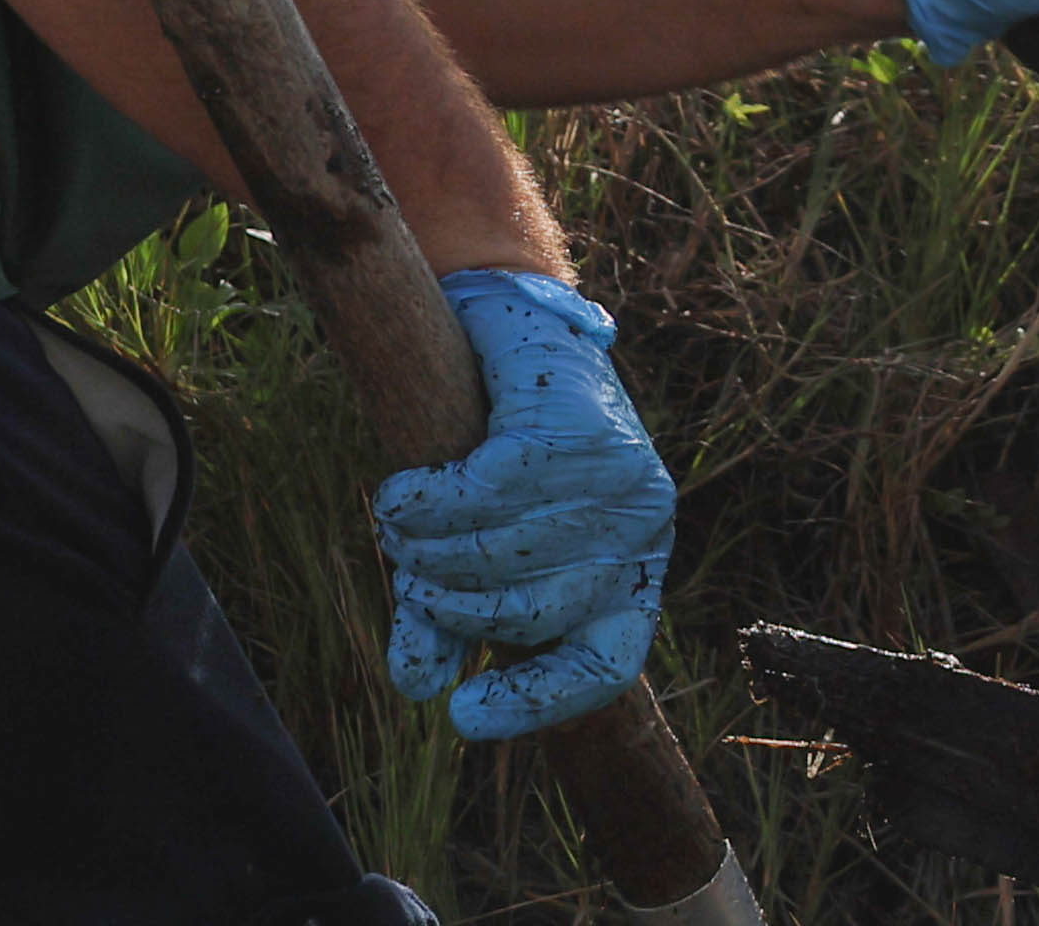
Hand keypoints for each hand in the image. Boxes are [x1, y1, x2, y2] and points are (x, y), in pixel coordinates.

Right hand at [372, 270, 676, 741]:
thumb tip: (418, 688)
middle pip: (532, 613)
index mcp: (634, 570)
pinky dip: (429, 499)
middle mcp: (643, 527)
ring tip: (395, 522)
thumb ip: (453, 614)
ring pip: (503, 552)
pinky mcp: (575, 421)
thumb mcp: (482, 541)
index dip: (535, 703)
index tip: (463, 716)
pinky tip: (400, 492)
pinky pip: (486, 489)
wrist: (509, 321)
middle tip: (404, 567)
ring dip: (427, 548)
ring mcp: (619, 474)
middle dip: (450, 601)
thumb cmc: (496, 446)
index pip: (606, 665)